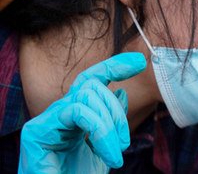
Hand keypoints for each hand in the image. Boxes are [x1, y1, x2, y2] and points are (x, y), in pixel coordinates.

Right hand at [18, 52, 146, 173]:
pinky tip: (108, 155)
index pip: (91, 81)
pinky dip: (100, 130)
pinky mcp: (36, 132)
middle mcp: (58, 115)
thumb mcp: (104, 149)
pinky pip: (77, 111)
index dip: (114, 66)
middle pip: (92, 86)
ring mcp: (45, 122)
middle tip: (124, 144)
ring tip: (116, 153)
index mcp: (72, 117)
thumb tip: (121, 91)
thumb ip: (110, 122)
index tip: (141, 62)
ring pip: (87, 94)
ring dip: (110, 123)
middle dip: (116, 111)